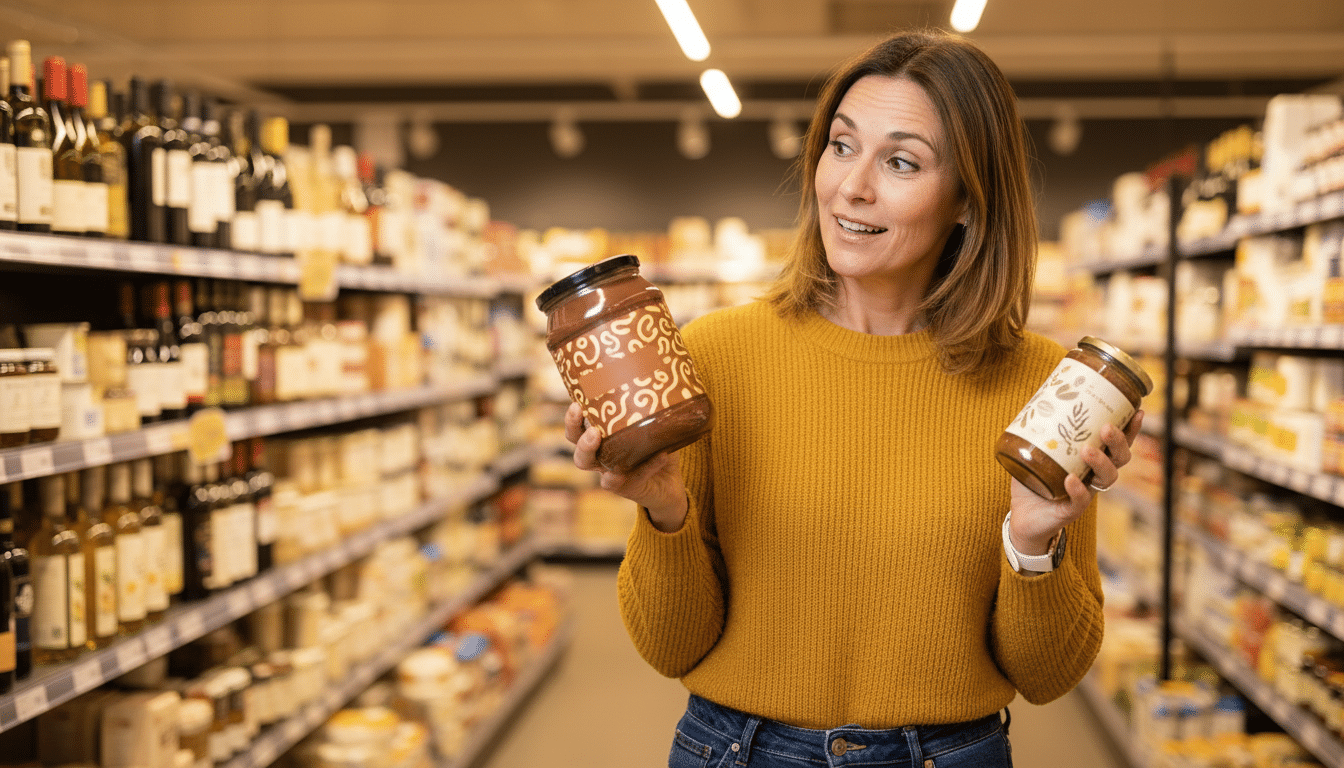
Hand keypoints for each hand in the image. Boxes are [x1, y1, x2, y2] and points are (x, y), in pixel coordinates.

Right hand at [564, 401, 688, 531]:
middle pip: (579, 452)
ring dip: (591, 452)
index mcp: (601, 442)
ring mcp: (610, 475)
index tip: (576, 404)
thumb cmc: (656, 449)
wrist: (669, 484)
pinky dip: (647, 466)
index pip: (578, 431)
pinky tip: (661, 455)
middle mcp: (601, 459)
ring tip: (598, 437)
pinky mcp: (627, 488)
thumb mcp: (653, 427)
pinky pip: (632, 478)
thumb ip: (652, 409)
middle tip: (592, 428)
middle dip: (579, 438)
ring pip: (590, 468)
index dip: (572, 420)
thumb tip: (661, 378)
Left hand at [1008, 411, 1143, 554]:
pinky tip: (1070, 479)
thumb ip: (1038, 430)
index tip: (1137, 410)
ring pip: (1107, 478)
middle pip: (1120, 458)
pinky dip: (1078, 489)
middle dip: (1118, 442)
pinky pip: (1081, 500)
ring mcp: (1087, 493)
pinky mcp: (1073, 510)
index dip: (1130, 429)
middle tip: (1106, 428)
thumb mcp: (1035, 452)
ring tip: (1087, 450)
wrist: (1023, 516)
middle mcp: (1095, 475)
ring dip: (1100, 462)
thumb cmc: (1033, 480)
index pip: (1117, 443)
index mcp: (1092, 459)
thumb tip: (1036, 399)